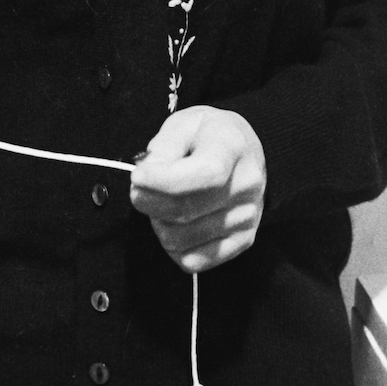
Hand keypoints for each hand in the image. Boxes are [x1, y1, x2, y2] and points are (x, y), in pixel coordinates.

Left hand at [129, 106, 265, 273]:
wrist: (243, 150)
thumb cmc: (205, 135)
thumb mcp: (182, 124)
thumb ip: (163, 149)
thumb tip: (146, 179)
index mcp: (233, 145)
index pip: (205, 174)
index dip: (163, 181)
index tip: (138, 176)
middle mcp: (247, 183)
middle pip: (186, 210)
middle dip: (148, 201)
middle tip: (138, 189)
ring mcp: (249, 216)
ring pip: (182, 239)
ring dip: (157, 223)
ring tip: (159, 203)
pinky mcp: (243, 241)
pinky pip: (193, 261)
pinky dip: (171, 246)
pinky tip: (172, 223)